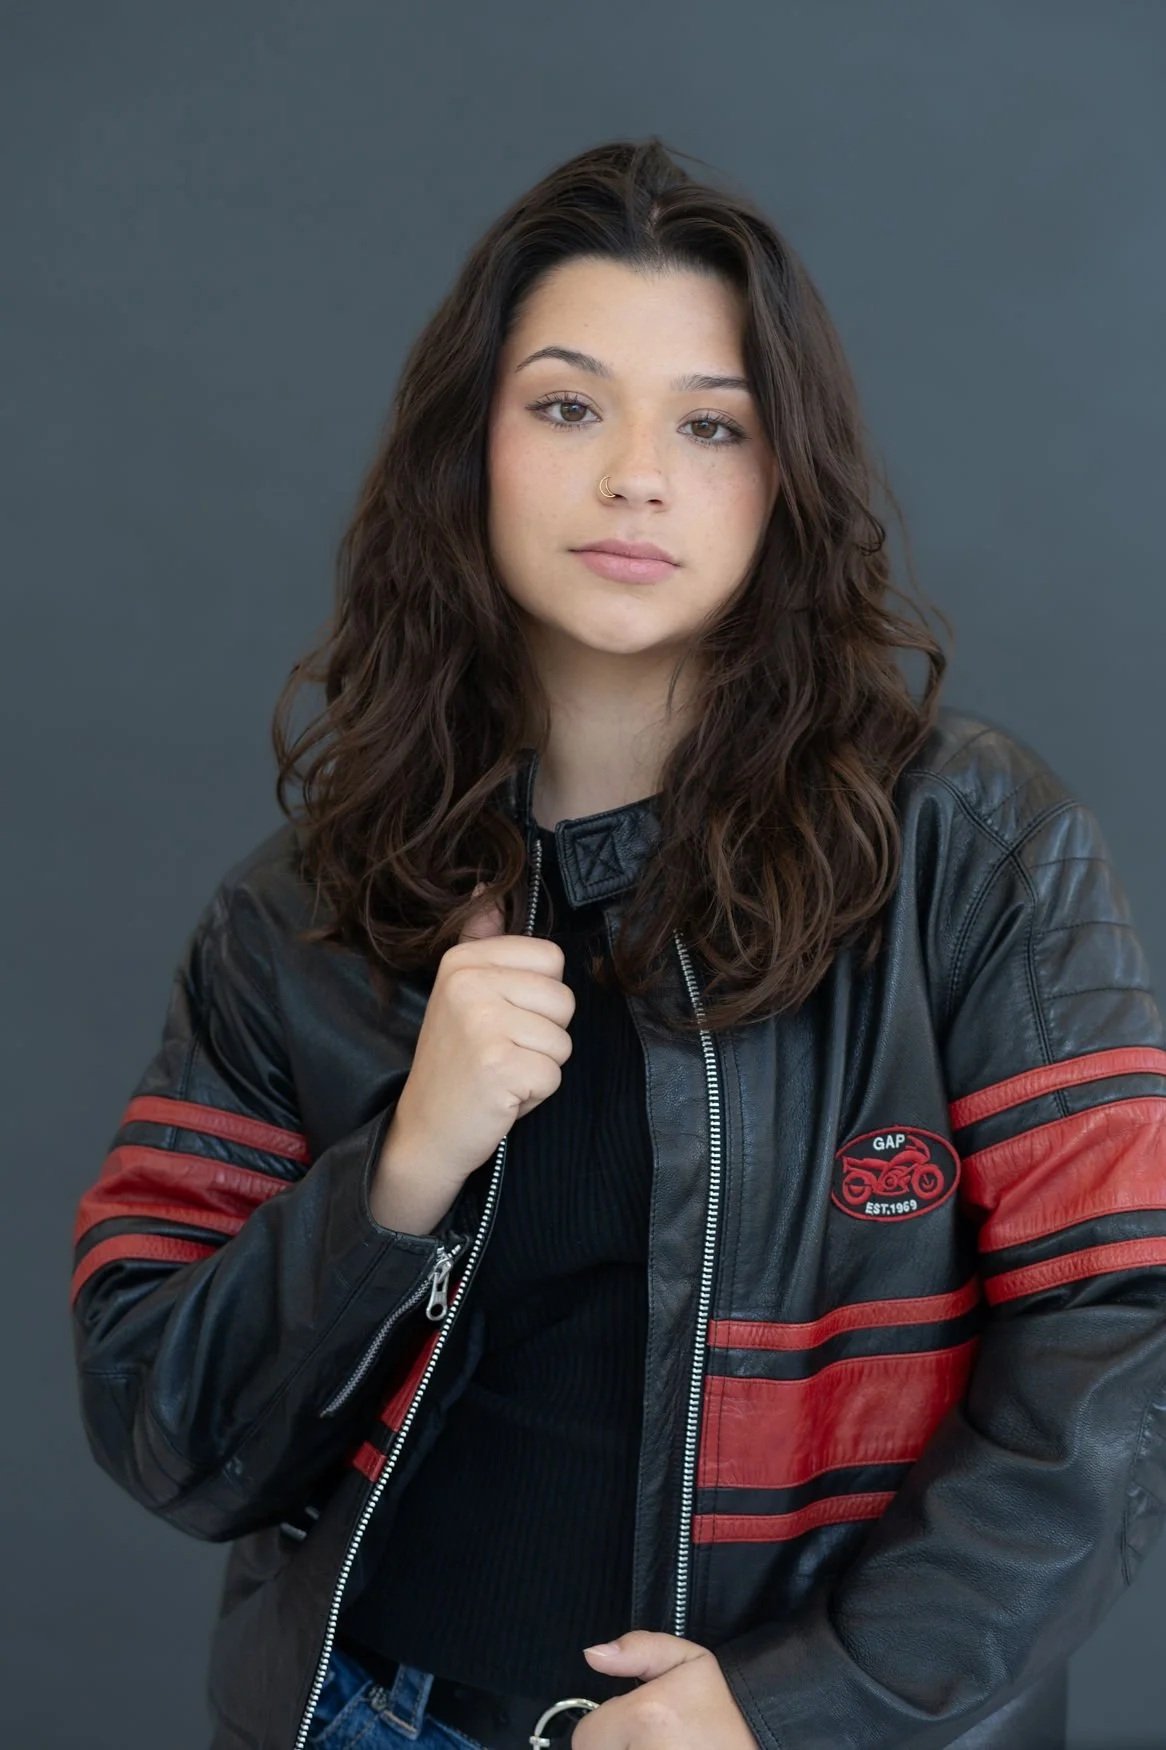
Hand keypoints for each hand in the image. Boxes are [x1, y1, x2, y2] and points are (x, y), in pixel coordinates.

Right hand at [372, 879, 575, 1216]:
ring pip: (562, 1041)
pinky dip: (535, 1095)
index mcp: (463, 960)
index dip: (538, 998)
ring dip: (539, 1067)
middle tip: (500, 1053)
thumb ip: (483, 941)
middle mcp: (469, 983)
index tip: (501, 1019)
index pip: (551, 959)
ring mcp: (482, 1023)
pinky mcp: (498, 1065)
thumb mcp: (463, 994)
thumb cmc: (456, 1065)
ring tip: (499, 1073)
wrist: (425, 1132)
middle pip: (564, 1000)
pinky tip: (500, 1095)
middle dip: (544, 1036)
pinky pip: (554, 1075)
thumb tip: (486, 887)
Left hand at [572, 1630, 757, 1746]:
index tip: (634, 1725)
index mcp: (646, 1716)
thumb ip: (639, 1649)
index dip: (607, 1729)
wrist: (766, 1739)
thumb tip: (594, 1655)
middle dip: (619, 1747)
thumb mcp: (691, 1661)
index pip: (586, 1737)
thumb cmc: (728, 1708)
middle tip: (653, 1740)